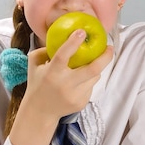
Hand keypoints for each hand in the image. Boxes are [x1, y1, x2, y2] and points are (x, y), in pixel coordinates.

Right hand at [9, 30, 112, 144]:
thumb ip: (44, 50)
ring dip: (96, 68)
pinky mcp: (82, 102)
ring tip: (91, 64)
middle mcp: (65, 85)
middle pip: (92, 69)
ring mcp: (75, 95)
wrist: (40, 111)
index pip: (63, 55)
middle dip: (105, 57)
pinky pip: (91, 86)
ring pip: (94, 77)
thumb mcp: (34, 65)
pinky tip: (80, 81)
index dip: (73, 43)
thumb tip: (63, 39)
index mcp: (52, 73)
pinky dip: (89, 80)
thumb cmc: (37, 83)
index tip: (82, 32)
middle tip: (109, 47)